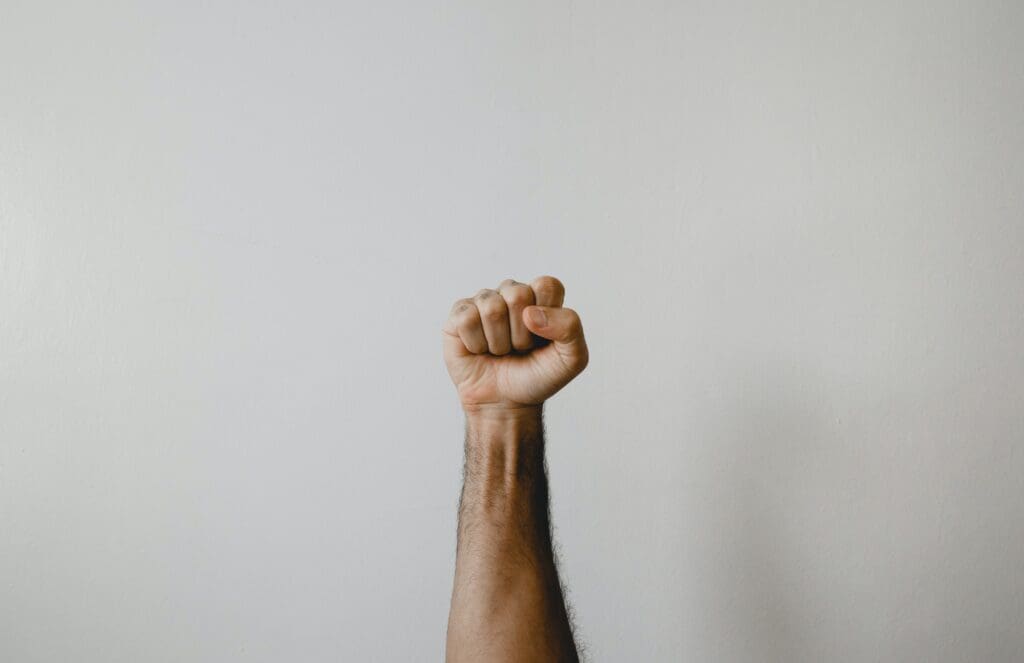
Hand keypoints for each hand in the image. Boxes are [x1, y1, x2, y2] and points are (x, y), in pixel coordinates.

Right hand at [441, 276, 588, 414]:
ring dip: (498, 342)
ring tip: (500, 351)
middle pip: (518, 294)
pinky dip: (476, 344)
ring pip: (491, 309)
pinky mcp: (460, 314)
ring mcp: (484, 301)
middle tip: (520, 348)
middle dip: (521, 333)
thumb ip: (570, 328)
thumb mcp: (571, 359)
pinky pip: (467, 319)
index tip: (543, 338)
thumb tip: (530, 313)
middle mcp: (512, 293)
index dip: (546, 315)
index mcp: (541, 297)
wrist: (506, 403)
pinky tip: (479, 350)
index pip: (546, 285)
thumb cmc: (537, 377)